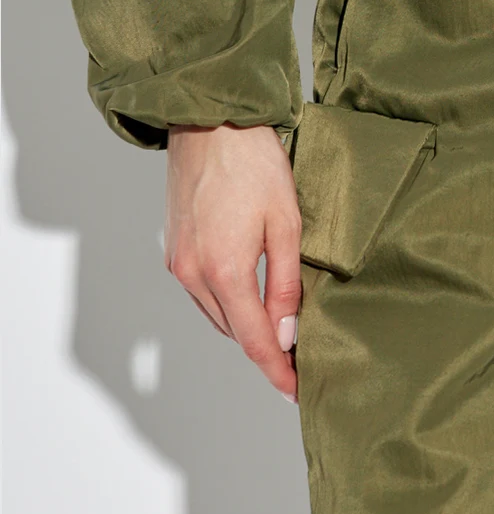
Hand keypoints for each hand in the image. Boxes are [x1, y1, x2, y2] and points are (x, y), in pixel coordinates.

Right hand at [165, 122, 301, 400]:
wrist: (209, 122)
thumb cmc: (253, 162)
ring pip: (217, 315)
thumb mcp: (286, 222)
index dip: (278, 370)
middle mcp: (193, 276)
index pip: (255, 341)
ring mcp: (179, 264)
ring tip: (279, 331)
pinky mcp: (174, 251)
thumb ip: (287, 283)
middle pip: (234, 332)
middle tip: (299, 359)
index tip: (298, 390)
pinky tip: (250, 296)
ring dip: (246, 326)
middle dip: (265, 349)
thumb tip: (286, 334)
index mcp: (224, 271)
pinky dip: (227, 303)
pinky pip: (203, 293)